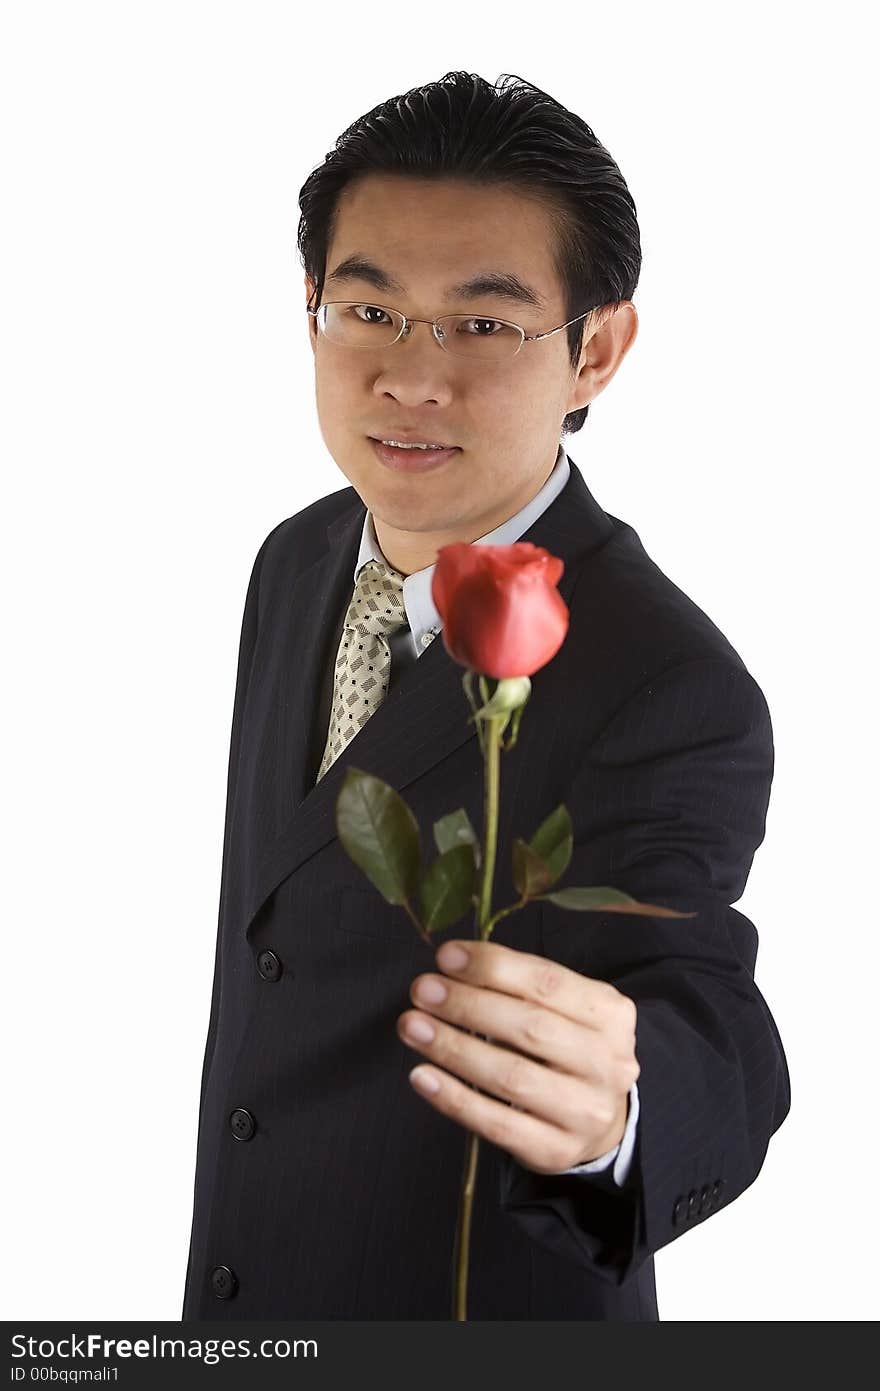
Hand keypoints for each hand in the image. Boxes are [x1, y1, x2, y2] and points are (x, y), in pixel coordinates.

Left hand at [396, 938, 638, 1174]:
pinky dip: (454, 1098)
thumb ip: (520, 985)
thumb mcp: (564, 1007)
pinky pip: (497, 1124)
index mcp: (610, 1014)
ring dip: (453, 1048)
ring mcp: (585, 1111)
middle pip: (529, 1027)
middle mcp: (607, 1062)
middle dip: (467, 1005)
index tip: (446, 957)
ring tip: (413, 1027)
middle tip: (422, 991)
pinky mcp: (556, 1150)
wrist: (600, 1116)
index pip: (547, 982)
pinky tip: (422, 1075)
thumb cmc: (568, 1047)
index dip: (493, 967)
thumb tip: (452, 965)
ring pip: (511, 1076)